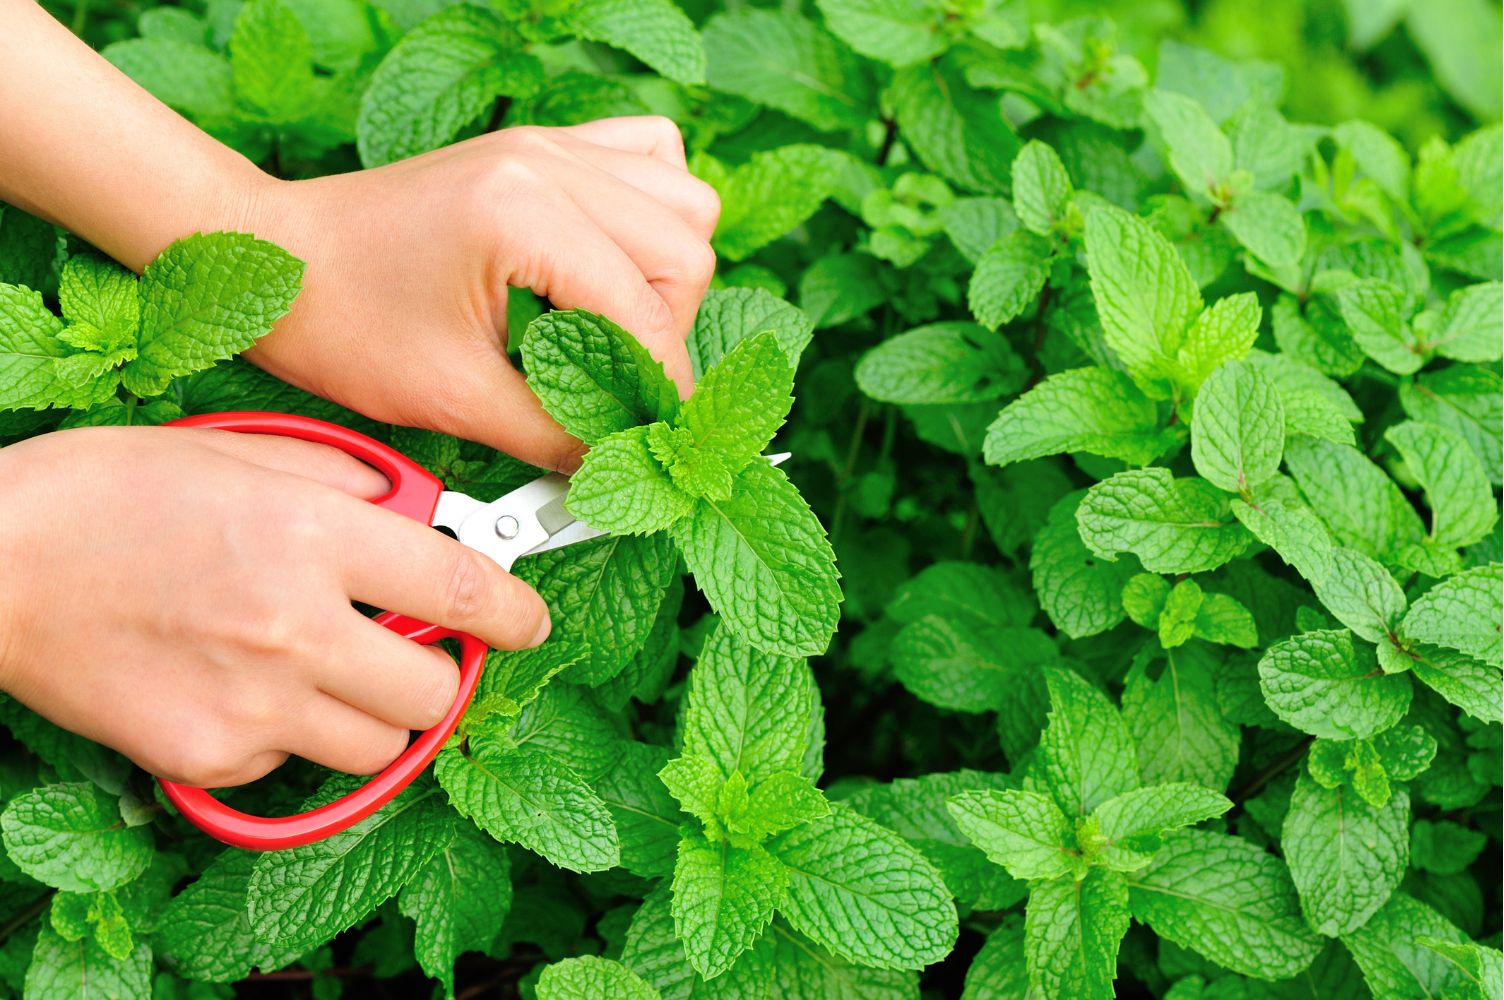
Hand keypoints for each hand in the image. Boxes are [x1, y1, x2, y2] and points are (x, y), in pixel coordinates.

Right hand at [0, 427, 549, 787]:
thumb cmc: (105, 494)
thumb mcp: (238, 453)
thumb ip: (344, 482)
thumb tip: (419, 510)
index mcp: (310, 534)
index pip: (459, 588)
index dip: (515, 608)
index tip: (529, 618)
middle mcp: (294, 626)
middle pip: (437, 690)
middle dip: (443, 671)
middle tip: (414, 647)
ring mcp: (252, 702)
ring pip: (381, 744)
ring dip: (378, 712)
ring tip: (331, 671)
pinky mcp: (209, 756)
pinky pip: (292, 764)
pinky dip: (290, 736)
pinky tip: (247, 688)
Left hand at [237, 117, 719, 471]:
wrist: (269, 260)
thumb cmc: (337, 319)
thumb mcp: (451, 397)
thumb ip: (554, 433)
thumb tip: (624, 463)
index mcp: (521, 213)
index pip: (646, 313)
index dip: (662, 389)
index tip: (655, 438)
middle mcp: (547, 163)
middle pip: (684, 252)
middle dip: (666, 335)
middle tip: (622, 388)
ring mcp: (548, 145)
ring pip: (682, 203)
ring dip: (667, 278)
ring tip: (616, 328)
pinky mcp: (541, 147)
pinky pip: (648, 158)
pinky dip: (654, 214)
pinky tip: (616, 261)